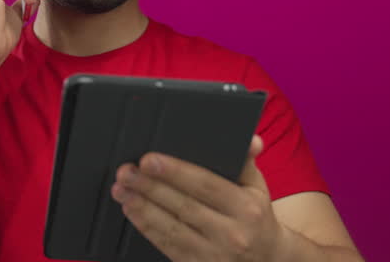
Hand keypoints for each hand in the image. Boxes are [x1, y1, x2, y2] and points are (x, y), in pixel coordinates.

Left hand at [111, 135, 284, 260]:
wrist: (267, 260)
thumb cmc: (256, 216)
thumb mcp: (257, 187)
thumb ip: (245, 161)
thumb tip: (250, 139)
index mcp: (245, 208)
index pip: (205, 186)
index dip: (175, 172)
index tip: (149, 160)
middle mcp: (231, 234)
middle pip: (183, 206)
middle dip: (150, 187)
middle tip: (126, 172)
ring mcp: (214, 254)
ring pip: (171, 228)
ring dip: (142, 208)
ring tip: (122, 191)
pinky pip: (168, 245)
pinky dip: (147, 227)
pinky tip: (132, 211)